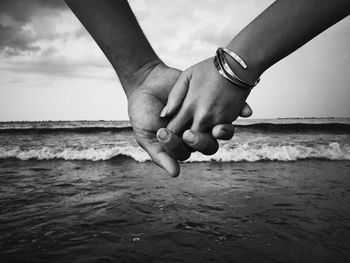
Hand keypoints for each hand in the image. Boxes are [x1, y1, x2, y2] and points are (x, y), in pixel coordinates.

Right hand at [127, 62, 250, 176]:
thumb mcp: (145, 134)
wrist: (146, 81)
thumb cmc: (142, 111)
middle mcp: (195, 134)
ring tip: (217, 128)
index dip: (176, 146)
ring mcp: (205, 118)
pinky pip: (230, 109)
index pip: (185, 152)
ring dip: (223, 132)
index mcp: (180, 144)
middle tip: (188, 133)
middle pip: (208, 145)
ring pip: (222, 131)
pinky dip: (240, 111)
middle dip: (200, 142)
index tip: (163, 133)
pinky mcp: (213, 102)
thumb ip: (159, 154)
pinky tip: (244, 111)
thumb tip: (176, 174)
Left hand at [162, 58, 250, 133]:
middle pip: (189, 139)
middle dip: (184, 139)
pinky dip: (214, 131)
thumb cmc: (209, 69)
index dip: (170, 133)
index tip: (169, 130)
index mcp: (190, 106)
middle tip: (182, 134)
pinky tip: (211, 124)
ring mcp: (218, 120)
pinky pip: (219, 133)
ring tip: (197, 130)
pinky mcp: (230, 120)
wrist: (237, 64)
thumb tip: (164, 116)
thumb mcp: (185, 77)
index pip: (174, 129)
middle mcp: (204, 117)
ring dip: (200, 138)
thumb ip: (174, 97)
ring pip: (205, 140)